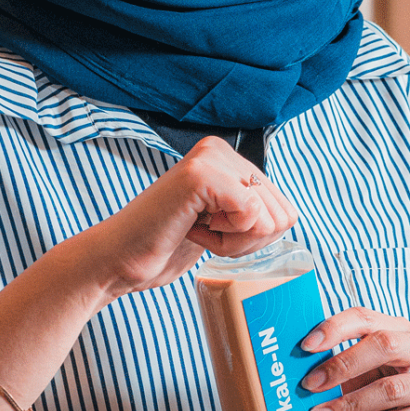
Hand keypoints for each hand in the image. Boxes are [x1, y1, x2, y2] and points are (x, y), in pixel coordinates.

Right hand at [80, 135, 296, 301]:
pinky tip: (194, 229)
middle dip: (248, 242)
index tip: (214, 234)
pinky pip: (251, 215)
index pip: (285, 210)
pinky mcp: (202, 175)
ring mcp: (211, 158)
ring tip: (197, 230)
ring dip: (235, 242)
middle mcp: (221, 150)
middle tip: (205, 235)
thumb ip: (251, 211)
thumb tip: (290, 216)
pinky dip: (227, 239)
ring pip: (269, 217)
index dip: (256, 239)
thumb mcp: (221, 224)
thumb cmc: (166, 246)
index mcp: (228, 158)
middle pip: (282, 215)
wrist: (119, 260)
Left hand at [301, 307, 409, 410]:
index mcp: (405, 334)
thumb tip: (299, 368)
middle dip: (343, 364)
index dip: (336, 328)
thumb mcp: (358, 385)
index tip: (306, 346)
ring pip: (389, 389)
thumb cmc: (382, 410)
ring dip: (347, 404)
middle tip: (309, 384)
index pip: (368, 319)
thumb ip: (339, 372)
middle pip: (385, 345)